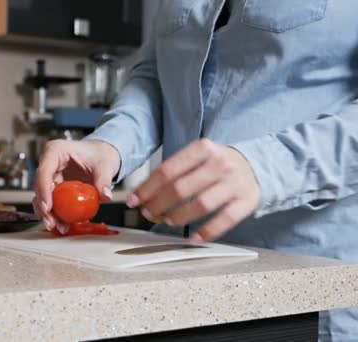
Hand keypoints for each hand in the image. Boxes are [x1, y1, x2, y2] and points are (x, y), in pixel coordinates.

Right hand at [33, 139, 120, 233]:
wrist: (101, 155)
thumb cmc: (99, 154)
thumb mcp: (104, 165)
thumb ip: (104, 180)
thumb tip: (105, 196)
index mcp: (56, 150)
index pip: (44, 171)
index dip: (44, 190)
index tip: (48, 207)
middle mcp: (49, 162)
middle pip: (40, 186)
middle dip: (44, 207)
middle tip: (52, 222)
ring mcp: (50, 174)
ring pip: (42, 196)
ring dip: (47, 213)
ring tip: (57, 226)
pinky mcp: (54, 185)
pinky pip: (51, 200)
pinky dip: (55, 213)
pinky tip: (61, 223)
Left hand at [127, 139, 260, 241]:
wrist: (254, 165)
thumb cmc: (215, 164)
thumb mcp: (196, 157)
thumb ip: (173, 171)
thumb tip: (142, 193)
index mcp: (202, 148)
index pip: (167, 170)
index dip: (147, 188)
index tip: (134, 200)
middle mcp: (220, 163)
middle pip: (181, 188)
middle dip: (159, 203)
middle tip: (147, 212)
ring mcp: (234, 183)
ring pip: (201, 204)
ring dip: (179, 216)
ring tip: (167, 221)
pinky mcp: (247, 201)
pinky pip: (225, 220)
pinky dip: (207, 232)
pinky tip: (193, 237)